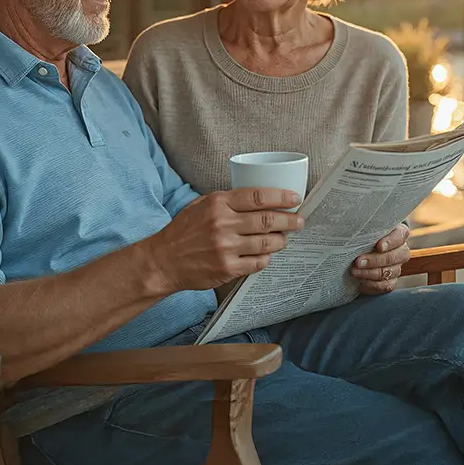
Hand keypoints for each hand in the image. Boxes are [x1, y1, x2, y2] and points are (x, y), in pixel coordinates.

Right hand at [144, 188, 304, 293]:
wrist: (164, 260)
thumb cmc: (183, 231)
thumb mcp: (201, 205)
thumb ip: (227, 201)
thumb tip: (259, 199)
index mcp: (218, 204)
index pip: (258, 197)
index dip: (281, 197)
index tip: (294, 199)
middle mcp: (223, 224)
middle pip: (268, 220)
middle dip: (289, 221)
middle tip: (299, 221)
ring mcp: (226, 247)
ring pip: (267, 243)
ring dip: (281, 241)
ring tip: (284, 238)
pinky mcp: (227, 268)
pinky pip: (257, 263)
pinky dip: (266, 258)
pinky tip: (266, 254)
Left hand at [350, 224, 410, 295]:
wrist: (361, 250)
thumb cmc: (364, 235)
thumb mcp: (365, 228)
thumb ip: (364, 227)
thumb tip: (350, 227)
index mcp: (398, 233)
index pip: (400, 235)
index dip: (390, 241)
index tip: (378, 246)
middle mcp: (401, 250)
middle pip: (394, 256)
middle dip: (375, 260)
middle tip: (358, 261)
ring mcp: (397, 267)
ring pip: (389, 272)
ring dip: (370, 273)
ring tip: (354, 271)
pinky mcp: (391, 280)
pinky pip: (386, 286)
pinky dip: (372, 284)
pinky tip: (360, 281)